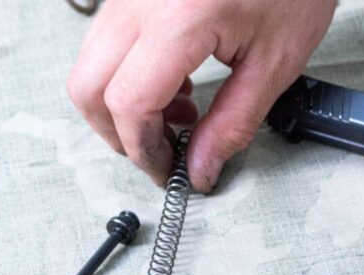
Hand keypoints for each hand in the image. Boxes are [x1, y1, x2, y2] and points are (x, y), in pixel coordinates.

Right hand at [68, 0, 335, 190]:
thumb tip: (201, 167)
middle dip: (119, 133)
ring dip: (123, 103)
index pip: (128, 102)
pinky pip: (106, 39)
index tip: (167, 169)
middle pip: (88, 86)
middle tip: (164, 152)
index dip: (143, 148)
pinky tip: (175, 81)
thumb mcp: (274, 64)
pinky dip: (128, 73)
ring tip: (182, 113)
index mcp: (179, 16)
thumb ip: (234, 123)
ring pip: (90, 63)